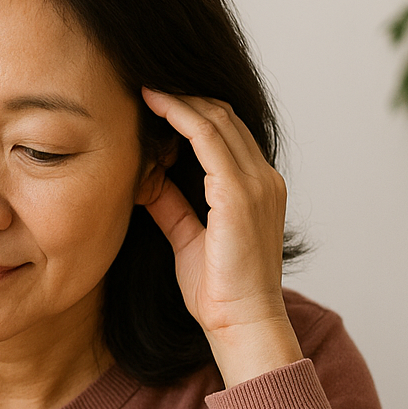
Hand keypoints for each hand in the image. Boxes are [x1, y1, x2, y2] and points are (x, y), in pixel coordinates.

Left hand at [138, 89, 303, 385]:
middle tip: (144, 85)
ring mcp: (257, 183)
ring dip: (179, 101)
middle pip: (223, 117)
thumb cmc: (219, 290)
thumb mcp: (189, 238)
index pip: (226, 132)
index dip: (191, 111)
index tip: (153, 100)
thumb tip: (146, 177)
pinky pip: (209, 140)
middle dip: (184, 97)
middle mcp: (264, 179)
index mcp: (258, 188)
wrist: (241, 323)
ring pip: (217, 120)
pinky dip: (181, 117)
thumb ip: (173, 204)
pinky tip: (155, 109)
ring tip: (144, 89)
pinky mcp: (240, 194)